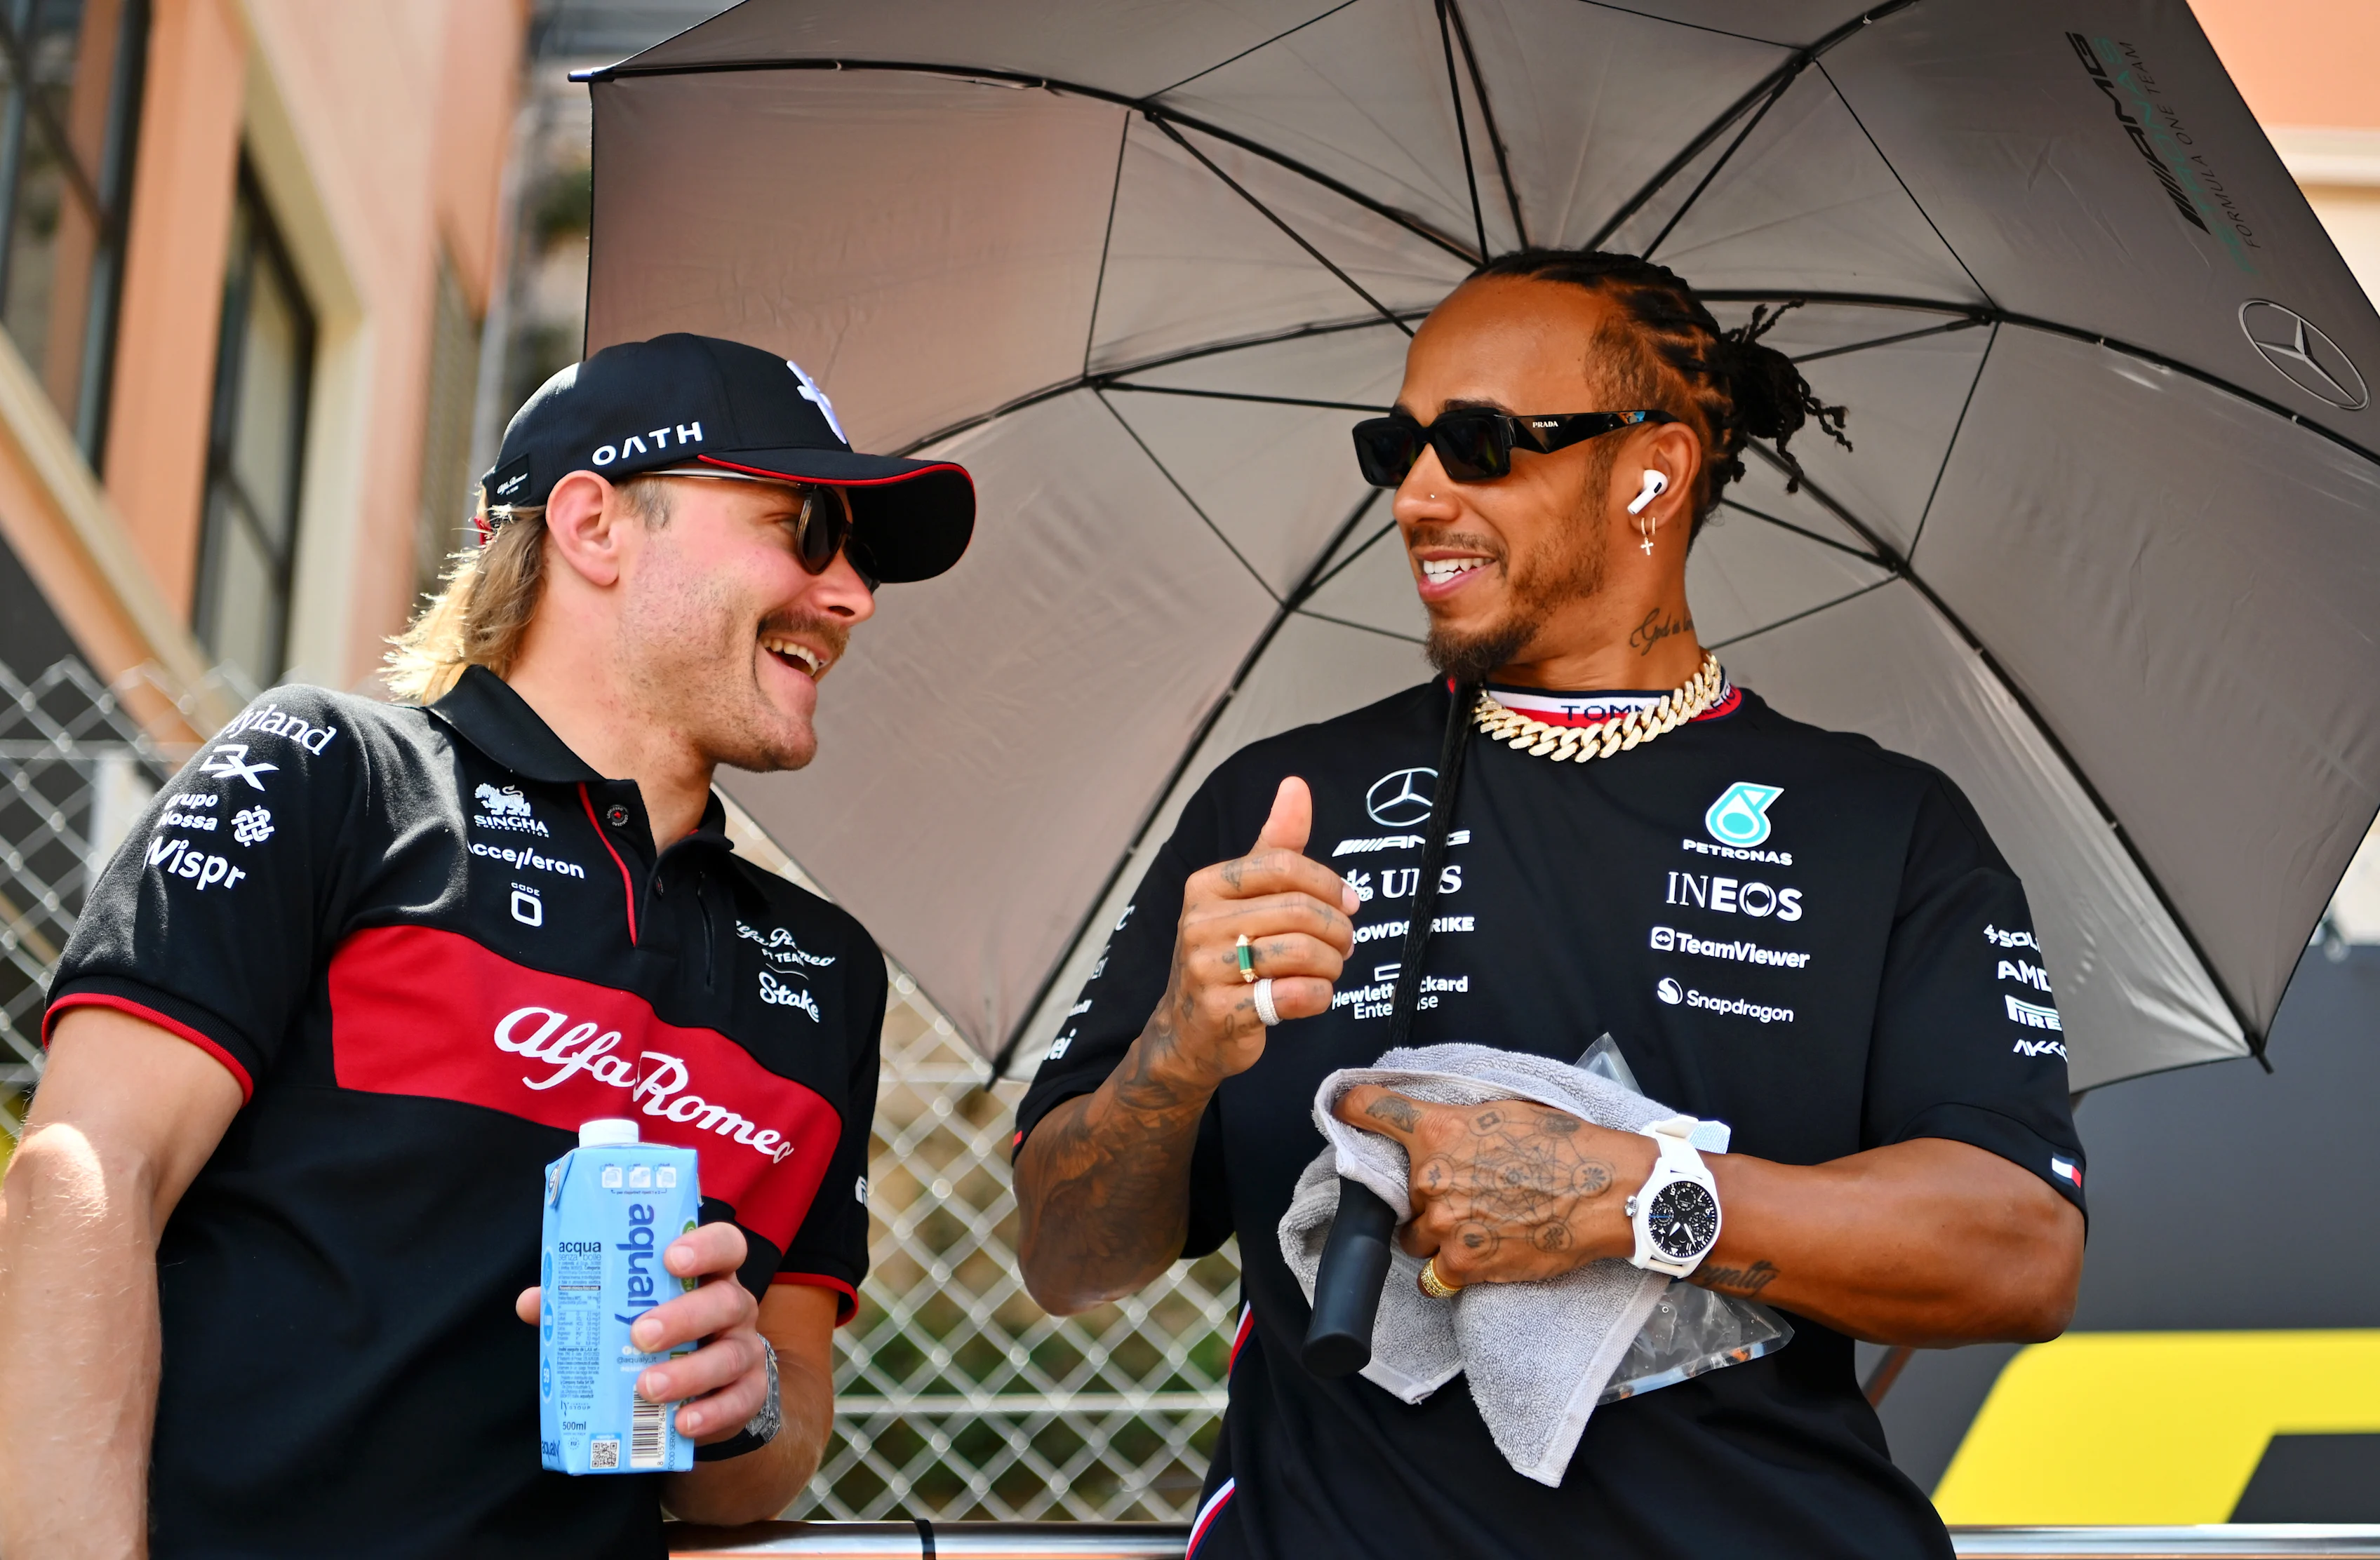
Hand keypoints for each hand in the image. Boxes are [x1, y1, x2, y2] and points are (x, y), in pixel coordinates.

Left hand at [514, 1222, 769, 1441]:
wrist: (703, 1390)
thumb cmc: (661, 1336)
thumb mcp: (630, 1313)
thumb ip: (587, 1303)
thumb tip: (532, 1302)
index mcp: (709, 1276)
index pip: (724, 1246)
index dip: (704, 1247)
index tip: (670, 1258)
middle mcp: (734, 1308)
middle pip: (726, 1301)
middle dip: (685, 1316)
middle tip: (641, 1333)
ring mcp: (745, 1350)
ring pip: (730, 1355)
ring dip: (689, 1372)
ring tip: (646, 1388)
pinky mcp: (749, 1392)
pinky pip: (739, 1401)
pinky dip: (711, 1413)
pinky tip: (682, 1422)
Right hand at [1148, 777, 1358, 1088]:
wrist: (1188, 1030)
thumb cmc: (1226, 954)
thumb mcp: (1246, 895)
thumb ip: (1275, 843)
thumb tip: (1296, 785)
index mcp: (1207, 886)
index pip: (1284, 864)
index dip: (1329, 883)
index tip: (1348, 902)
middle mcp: (1198, 923)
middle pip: (1299, 911)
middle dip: (1337, 929)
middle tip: (1345, 945)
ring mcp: (1205, 969)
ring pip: (1300, 953)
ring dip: (1331, 965)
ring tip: (1329, 969)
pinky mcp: (1221, 1013)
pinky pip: (1293, 996)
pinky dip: (1318, 997)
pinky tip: (1313, 996)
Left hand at [1331, 1087, 1657, 1285]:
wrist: (1603, 1193)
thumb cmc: (1564, 1146)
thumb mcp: (1504, 1111)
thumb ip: (1457, 1122)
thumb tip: (1436, 1128)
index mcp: (1437, 1132)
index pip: (1372, 1110)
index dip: (1350, 1108)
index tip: (1339, 1107)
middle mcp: (1429, 1180)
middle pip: (1398, 1194)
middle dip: (1423, 1196)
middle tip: (1466, 1191)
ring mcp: (1443, 1226)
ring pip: (1413, 1238)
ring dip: (1435, 1234)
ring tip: (1480, 1224)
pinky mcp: (1463, 1265)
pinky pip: (1435, 1276)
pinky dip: (1450, 1270)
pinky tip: (1480, 1253)